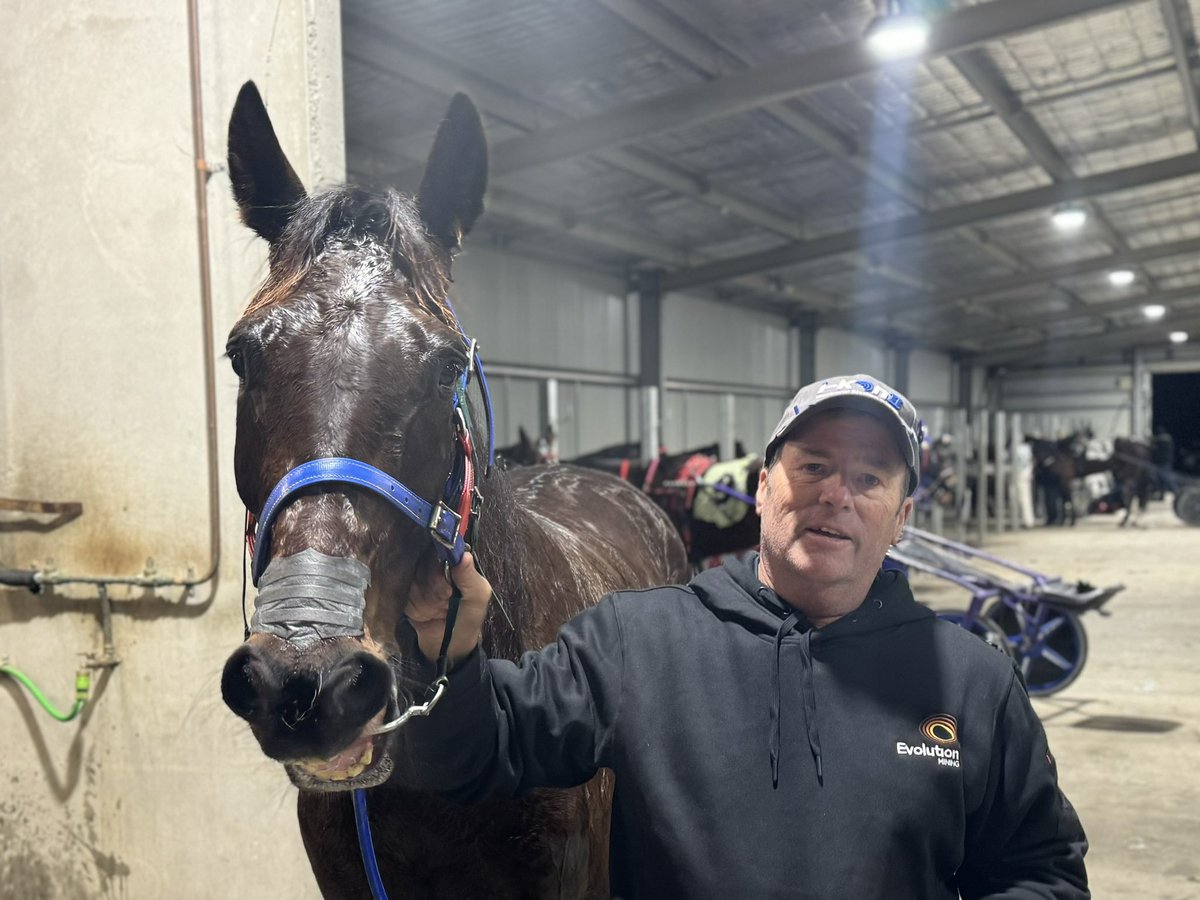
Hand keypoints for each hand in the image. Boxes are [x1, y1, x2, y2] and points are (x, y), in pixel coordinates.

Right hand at [406, 552, 492, 667]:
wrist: (448, 647)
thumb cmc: (468, 618)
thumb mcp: (478, 597)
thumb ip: (470, 577)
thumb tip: (464, 555)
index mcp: (453, 562)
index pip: (438, 548)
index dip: (440, 565)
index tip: (446, 584)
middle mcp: (433, 566)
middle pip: (421, 563)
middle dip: (434, 586)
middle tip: (446, 600)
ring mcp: (417, 579)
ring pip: (411, 579)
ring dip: (424, 599)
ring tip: (438, 610)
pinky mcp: (404, 594)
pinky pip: (402, 593)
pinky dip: (415, 607)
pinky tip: (425, 614)